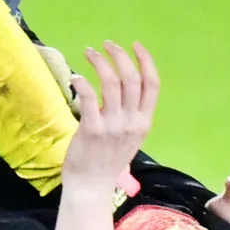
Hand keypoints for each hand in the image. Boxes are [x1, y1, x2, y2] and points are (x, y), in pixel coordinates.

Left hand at [53, 42, 160, 229]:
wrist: (91, 186)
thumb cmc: (107, 160)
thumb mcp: (129, 137)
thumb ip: (130, 114)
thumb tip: (123, 86)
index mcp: (143, 122)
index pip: (153, 85)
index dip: (146, 61)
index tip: (135, 45)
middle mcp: (132, 122)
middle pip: (132, 79)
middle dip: (120, 56)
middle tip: (107, 44)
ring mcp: (113, 126)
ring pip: (111, 83)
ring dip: (100, 62)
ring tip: (89, 52)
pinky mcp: (93, 129)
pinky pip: (89, 97)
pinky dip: (83, 82)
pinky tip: (76, 77)